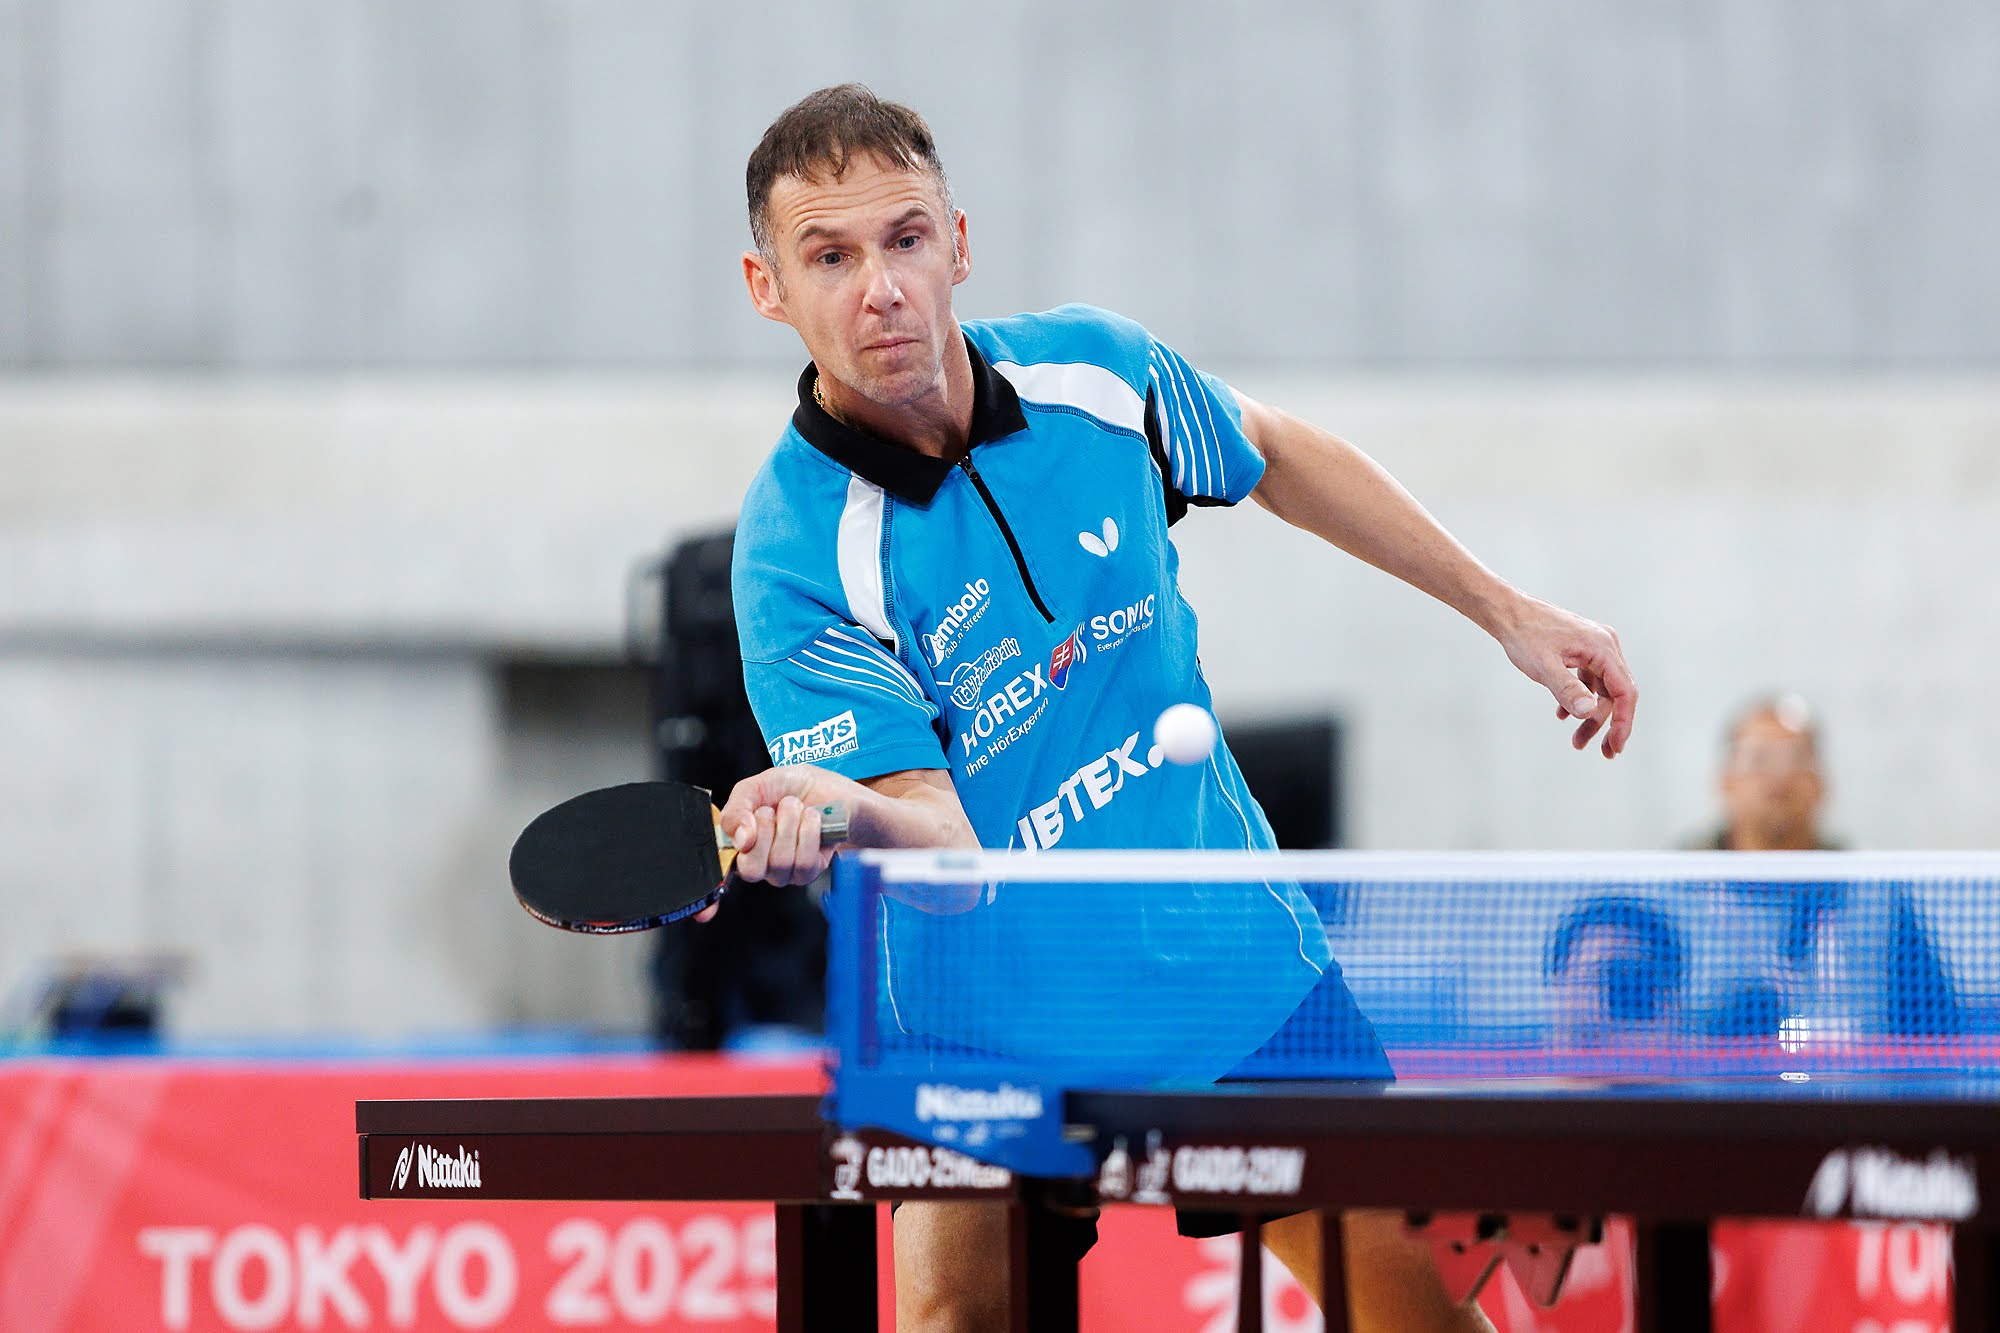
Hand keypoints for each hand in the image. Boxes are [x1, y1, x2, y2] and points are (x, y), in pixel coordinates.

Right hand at [700, 766, 855, 920]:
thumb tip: (738, 835)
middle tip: (772, 809)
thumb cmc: (794, 788)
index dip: (706, 900)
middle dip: (764, 830)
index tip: (704, 913)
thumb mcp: (759, 785)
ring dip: (790, 825)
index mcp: (737, 842)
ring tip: (795, 807)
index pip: (717, 876)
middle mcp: (757, 862)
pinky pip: (805, 862)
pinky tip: (812, 819)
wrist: (834, 791)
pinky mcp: (808, 872)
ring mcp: (782, 870)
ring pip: (780, 862)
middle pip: (750, 869)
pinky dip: (809, 832)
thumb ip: (739, 805)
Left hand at [1494, 594, 1637, 757]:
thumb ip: (1567, 689)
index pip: (1624, 692)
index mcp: (1603, 648)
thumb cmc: (1524, 636)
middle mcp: (1605, 646)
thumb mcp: (1544, 667)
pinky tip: (1563, 715)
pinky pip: (1589, 680)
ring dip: (1590, 715)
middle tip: (1602, 753)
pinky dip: (1579, 699)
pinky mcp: (1582, 650)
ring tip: (1577, 741)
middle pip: (1615, 693)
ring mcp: (1594, 647)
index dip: (1623, 722)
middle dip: (1607, 724)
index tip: (1615, 747)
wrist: (1507, 612)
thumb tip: (1589, 712)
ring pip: (1601, 689)